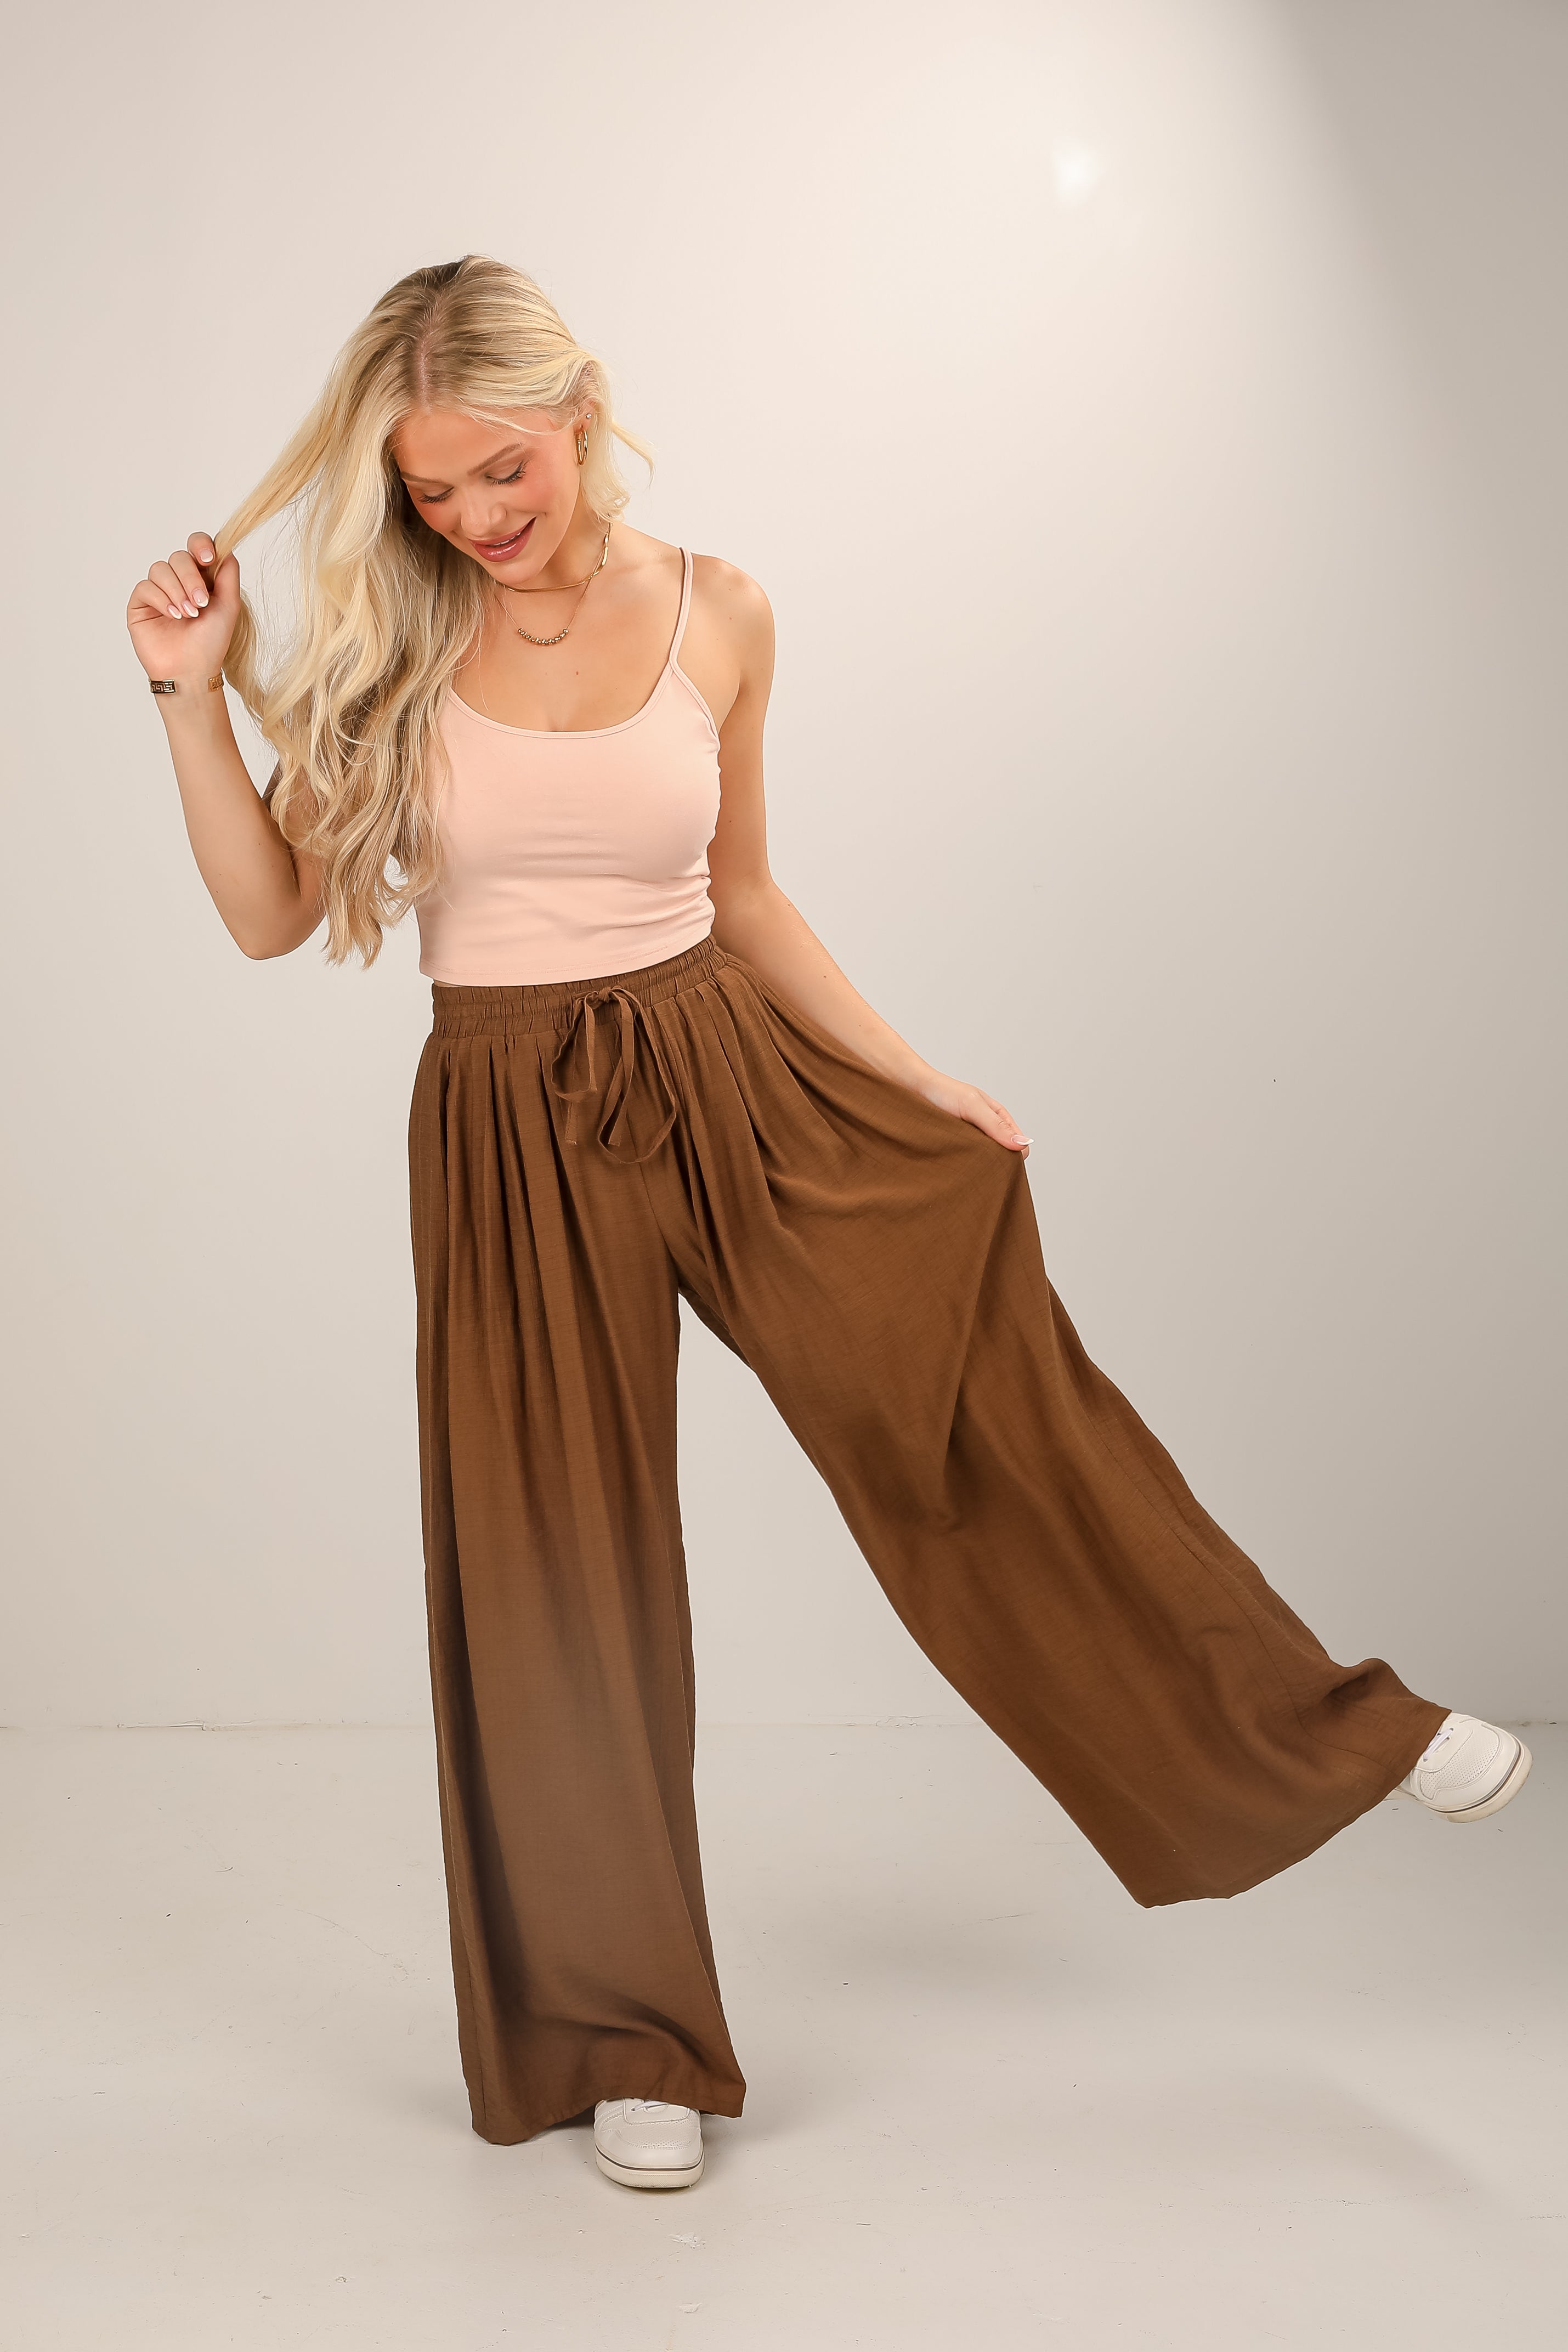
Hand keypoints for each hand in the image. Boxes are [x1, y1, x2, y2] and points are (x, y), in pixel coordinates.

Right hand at [127, 532, 239, 685]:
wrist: (192, 669)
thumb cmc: (211, 642)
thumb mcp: (229, 605)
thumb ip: (229, 573)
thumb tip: (227, 547)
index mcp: (200, 577)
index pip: (196, 546)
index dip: (200, 545)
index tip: (208, 559)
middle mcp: (178, 581)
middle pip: (179, 556)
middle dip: (191, 578)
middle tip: (201, 603)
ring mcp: (158, 590)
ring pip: (161, 569)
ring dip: (177, 591)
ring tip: (188, 615)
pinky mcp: (141, 602)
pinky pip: (146, 586)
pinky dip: (161, 599)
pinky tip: (173, 616)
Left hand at [915, 1068, 1031, 1156]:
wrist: (910, 1090)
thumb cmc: (942, 1092)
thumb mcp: (972, 1106)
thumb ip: (995, 1125)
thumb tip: (1022, 1144)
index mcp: (999, 1119)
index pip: (1019, 1147)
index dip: (1014, 1158)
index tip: (1000, 1164)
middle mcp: (987, 1132)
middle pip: (1004, 1158)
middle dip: (996, 1165)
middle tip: (979, 1167)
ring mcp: (972, 1142)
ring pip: (985, 1164)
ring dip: (978, 1167)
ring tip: (964, 1165)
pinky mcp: (955, 1150)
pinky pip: (966, 1165)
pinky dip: (963, 1167)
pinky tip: (954, 1166)